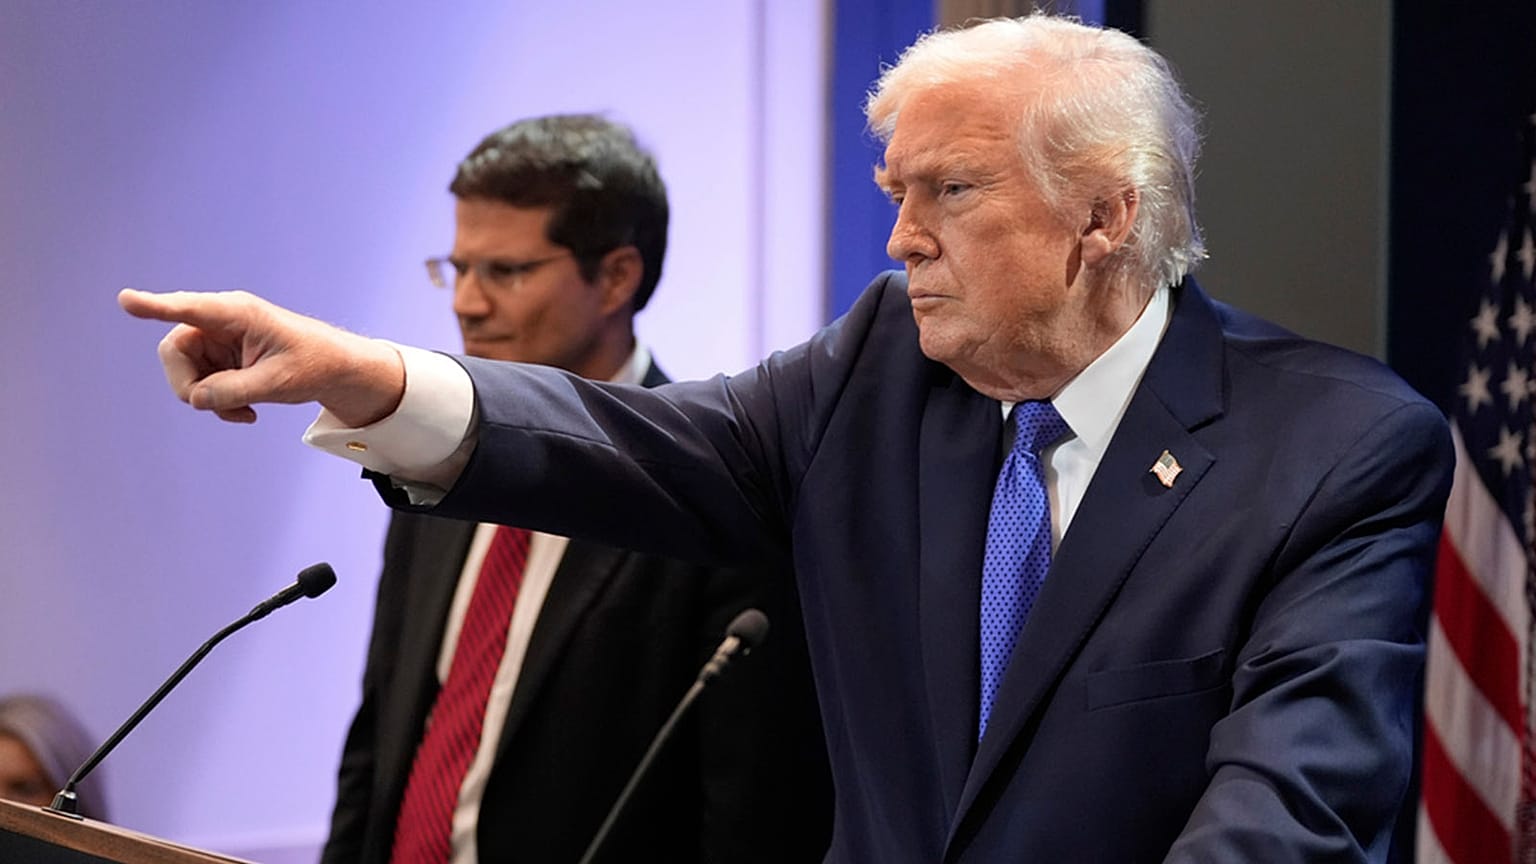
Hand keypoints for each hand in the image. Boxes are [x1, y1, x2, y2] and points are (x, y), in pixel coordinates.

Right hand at [119, 289, 404, 425]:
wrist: (334, 370)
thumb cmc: (313, 364)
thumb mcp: (276, 383)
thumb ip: (232, 391)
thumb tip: (195, 399)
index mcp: (237, 313)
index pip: (189, 308)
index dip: (154, 306)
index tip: (126, 300)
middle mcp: (220, 320)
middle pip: (174, 352)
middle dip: (188, 385)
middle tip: (215, 406)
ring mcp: (217, 339)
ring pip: (184, 372)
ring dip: (207, 398)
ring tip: (243, 410)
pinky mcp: (220, 357)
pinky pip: (199, 383)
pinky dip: (216, 402)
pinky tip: (245, 412)